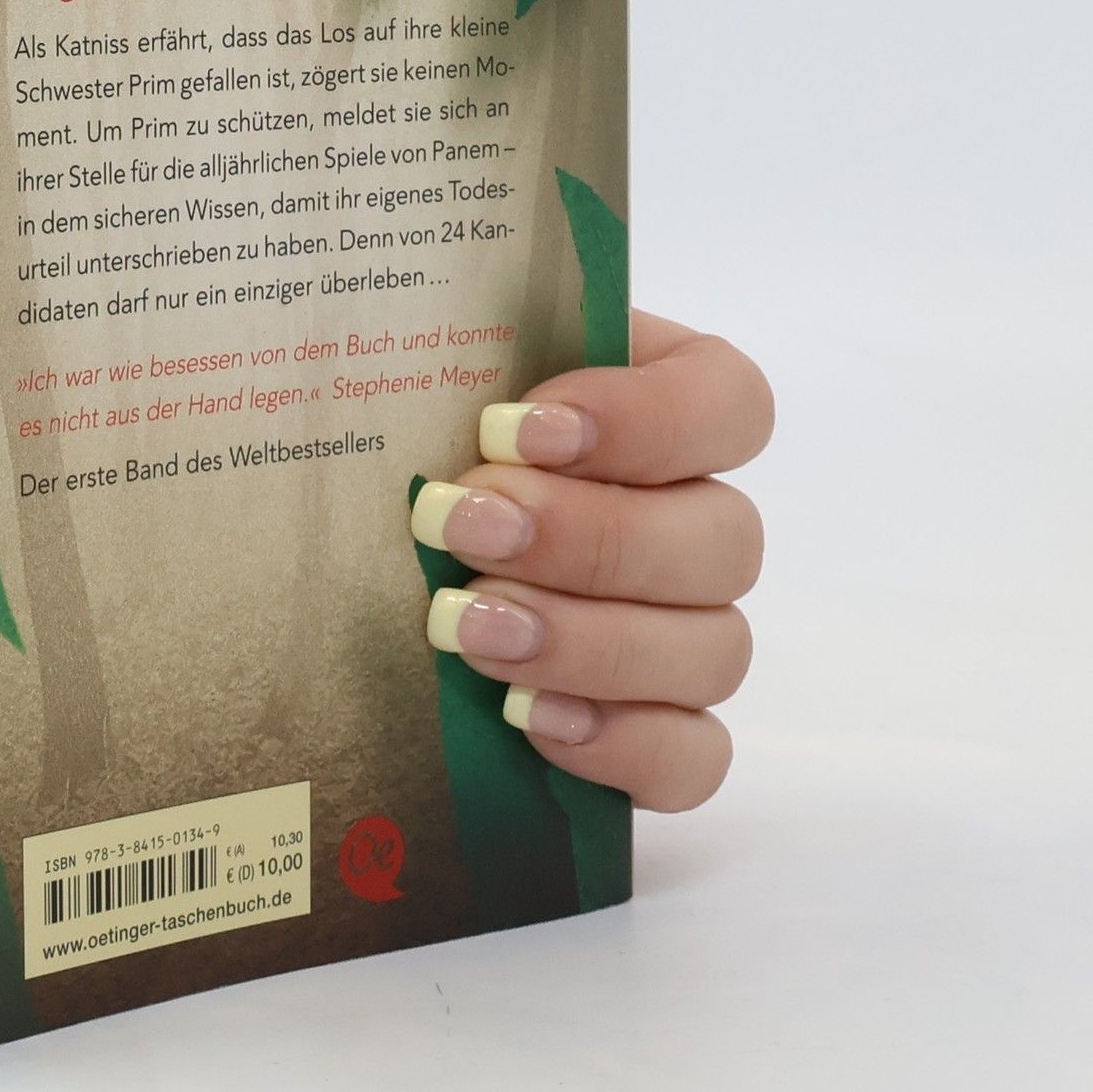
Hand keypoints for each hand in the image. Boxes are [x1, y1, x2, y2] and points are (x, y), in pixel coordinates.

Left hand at [410, 313, 771, 810]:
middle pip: (722, 537)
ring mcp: (685, 633)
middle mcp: (692, 519)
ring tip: (465, 628)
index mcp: (659, 406)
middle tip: (464, 527)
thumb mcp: (422, 379)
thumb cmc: (400, 447)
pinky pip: (694, 757)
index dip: (646, 418)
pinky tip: (530, 720)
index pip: (728, 403)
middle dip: (587, 536)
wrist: (363, 556)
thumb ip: (448, 353)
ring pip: (712, 649)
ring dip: (589, 640)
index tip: (514, 428)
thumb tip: (405, 334)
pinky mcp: (656, 732)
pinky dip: (622, 743)